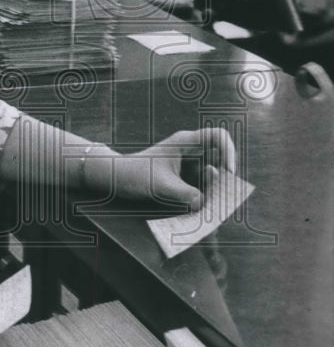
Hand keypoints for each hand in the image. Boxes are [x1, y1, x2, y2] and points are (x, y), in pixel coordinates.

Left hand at [96, 128, 235, 210]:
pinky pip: (202, 187)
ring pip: (212, 177)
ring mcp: (189, 165)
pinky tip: (199, 210)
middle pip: (219, 160)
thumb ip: (184, 194)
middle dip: (223, 180)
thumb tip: (204, 204)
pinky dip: (204, 198)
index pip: (218, 136)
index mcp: (185, 142)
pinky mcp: (185, 179)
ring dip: (214, 192)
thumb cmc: (136, 175)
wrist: (117, 180)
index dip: (229, 152)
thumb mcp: (161, 186)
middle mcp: (191, 151)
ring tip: (210, 209)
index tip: (228, 172)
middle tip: (223, 199)